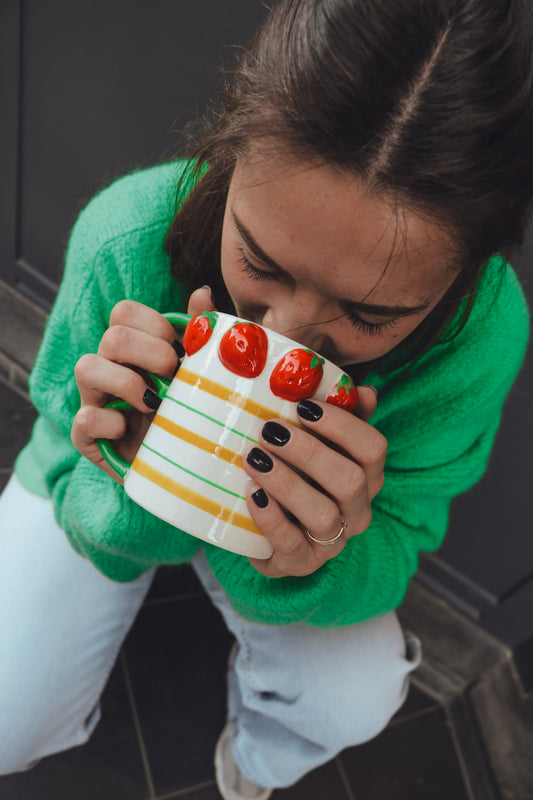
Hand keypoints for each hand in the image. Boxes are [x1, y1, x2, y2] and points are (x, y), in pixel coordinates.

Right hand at [71, 288, 214, 481]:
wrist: (185, 468)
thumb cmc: (189, 415)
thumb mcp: (201, 375)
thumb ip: (199, 335)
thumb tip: (203, 292)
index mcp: (132, 349)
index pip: (125, 312)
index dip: (155, 325)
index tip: (182, 352)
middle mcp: (107, 368)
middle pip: (111, 335)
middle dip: (151, 353)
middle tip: (175, 377)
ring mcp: (93, 400)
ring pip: (86, 366)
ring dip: (128, 382)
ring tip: (154, 403)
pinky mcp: (86, 436)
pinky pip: (85, 419)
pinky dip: (112, 422)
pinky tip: (132, 431)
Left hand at [242, 388, 385, 576]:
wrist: (269, 529)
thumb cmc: (299, 474)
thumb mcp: (318, 443)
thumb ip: (341, 415)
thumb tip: (365, 390)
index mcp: (368, 476)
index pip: (373, 448)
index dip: (341, 425)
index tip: (302, 407)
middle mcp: (357, 510)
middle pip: (349, 481)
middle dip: (308, 452)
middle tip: (269, 430)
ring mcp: (332, 541)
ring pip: (322, 515)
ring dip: (287, 483)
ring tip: (254, 459)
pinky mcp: (302, 563)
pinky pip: (292, 545)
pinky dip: (271, 518)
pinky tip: (252, 494)